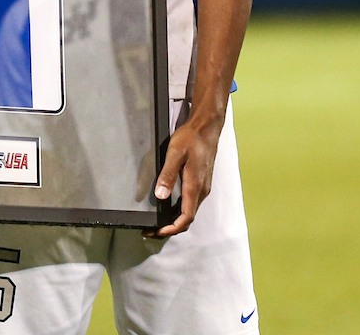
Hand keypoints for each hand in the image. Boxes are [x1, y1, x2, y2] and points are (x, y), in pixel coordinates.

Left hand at [146, 111, 223, 237]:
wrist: (207, 127)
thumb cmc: (192, 138)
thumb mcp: (175, 154)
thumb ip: (168, 175)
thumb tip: (161, 195)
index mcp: (195, 186)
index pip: (186, 217)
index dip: (172, 228)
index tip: (157, 232)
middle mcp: (201, 190)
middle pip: (188, 219)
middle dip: (171, 228)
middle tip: (152, 230)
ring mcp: (202, 187)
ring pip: (190, 211)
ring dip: (175, 221)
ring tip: (158, 222)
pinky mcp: (201, 182)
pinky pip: (191, 203)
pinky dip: (180, 212)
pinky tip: (169, 208)